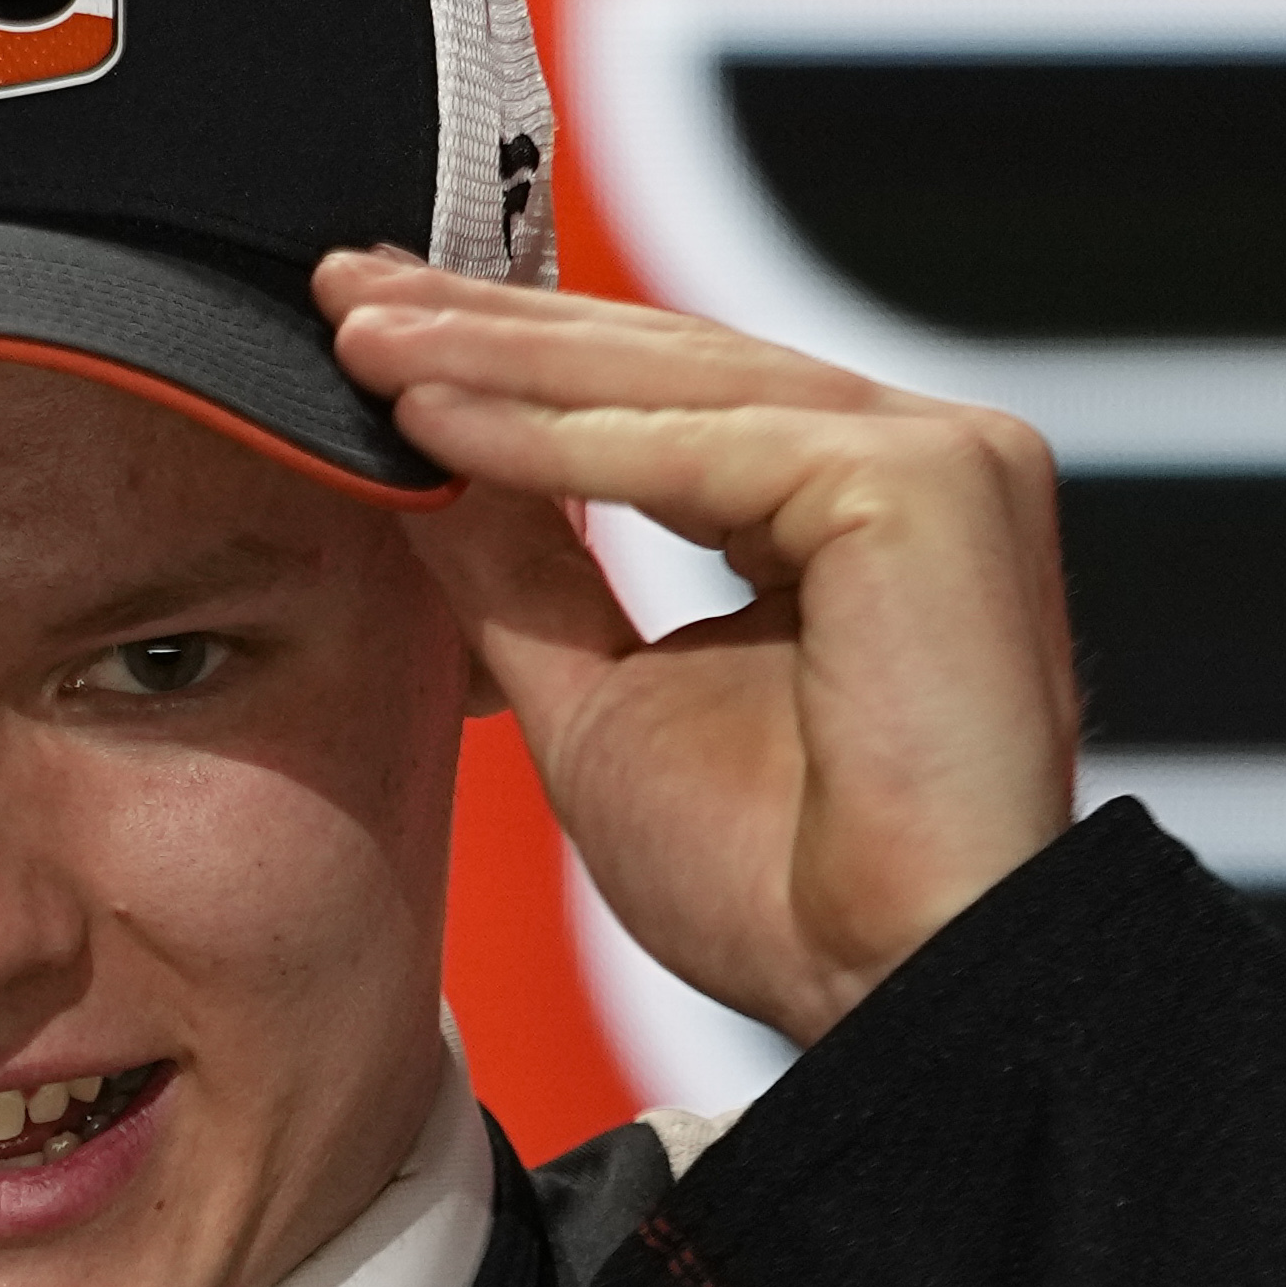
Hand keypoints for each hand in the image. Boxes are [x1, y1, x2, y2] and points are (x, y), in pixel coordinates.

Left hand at [319, 251, 1078, 1048]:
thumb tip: (419, 462)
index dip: (517, 362)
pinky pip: (699, 449)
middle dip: (491, 328)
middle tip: (341, 293)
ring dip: (500, 363)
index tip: (377, 341)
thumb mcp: (603, 702)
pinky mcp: (928, 483)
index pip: (669, 398)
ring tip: (358, 343)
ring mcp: (944, 458)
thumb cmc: (781, 893)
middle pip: (670, 366)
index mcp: (860, 508)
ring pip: (677, 384)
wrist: (889, 993)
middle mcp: (922, 459)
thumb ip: (524, 576)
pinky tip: (431, 420)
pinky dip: (555, 440)